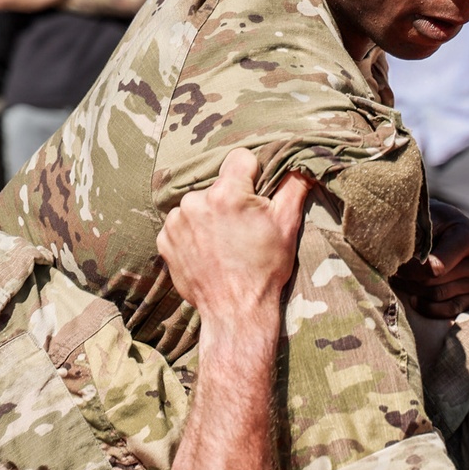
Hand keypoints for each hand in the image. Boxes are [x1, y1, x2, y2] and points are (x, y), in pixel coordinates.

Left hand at [156, 148, 311, 327]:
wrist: (236, 311)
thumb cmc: (265, 269)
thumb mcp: (287, 225)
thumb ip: (294, 186)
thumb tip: (303, 163)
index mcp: (227, 194)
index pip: (240, 158)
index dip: (253, 175)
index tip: (257, 197)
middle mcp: (196, 202)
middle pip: (218, 184)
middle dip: (230, 199)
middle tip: (242, 229)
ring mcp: (177, 221)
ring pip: (198, 203)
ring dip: (209, 215)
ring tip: (224, 243)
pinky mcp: (165, 239)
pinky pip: (181, 223)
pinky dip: (193, 233)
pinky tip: (208, 251)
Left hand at [393, 198, 468, 317]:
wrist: (438, 232)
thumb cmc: (425, 224)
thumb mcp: (418, 224)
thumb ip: (416, 243)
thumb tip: (421, 268)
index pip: (434, 268)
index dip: (409, 270)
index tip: (394, 264)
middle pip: (435, 284)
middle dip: (410, 279)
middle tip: (397, 271)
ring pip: (439, 297)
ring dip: (416, 291)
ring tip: (405, 278)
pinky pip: (452, 310)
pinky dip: (429, 307)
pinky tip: (416, 298)